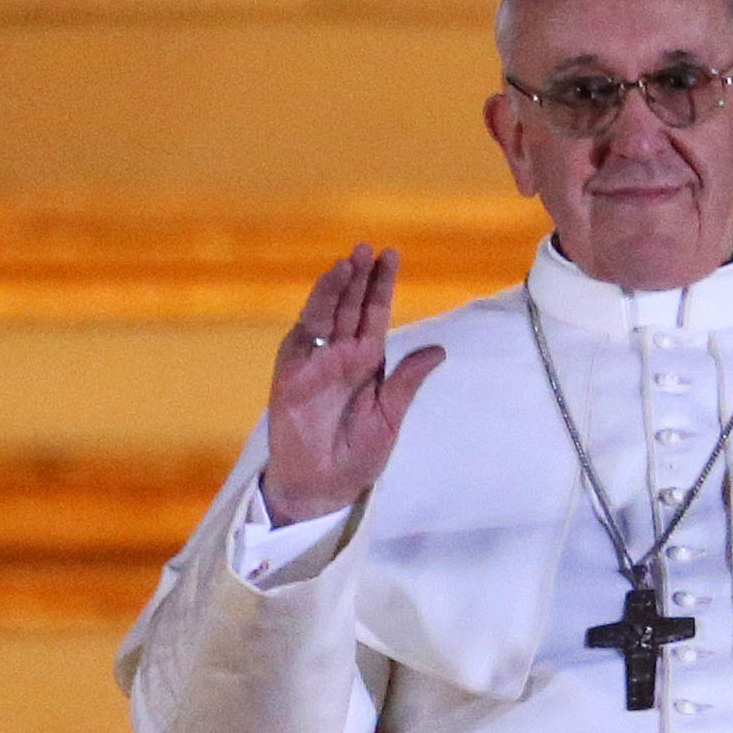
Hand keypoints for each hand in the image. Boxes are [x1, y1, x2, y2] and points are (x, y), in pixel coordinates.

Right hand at [261, 245, 445, 522]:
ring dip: (336, 287)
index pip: (374, 314)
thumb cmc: (358, 455)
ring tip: (350, 260)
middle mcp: (340, 355)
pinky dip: (314, 311)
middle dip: (359, 276)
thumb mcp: (391, 417)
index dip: (381, 286)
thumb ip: (408, 381)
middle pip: (350, 306)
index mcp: (366, 361)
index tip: (391, 256)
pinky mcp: (292, 373)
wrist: (324, 485)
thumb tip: (440, 350)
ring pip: (327, 314)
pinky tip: (325, 291)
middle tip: (369, 247)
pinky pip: (303, 336)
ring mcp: (315, 361)